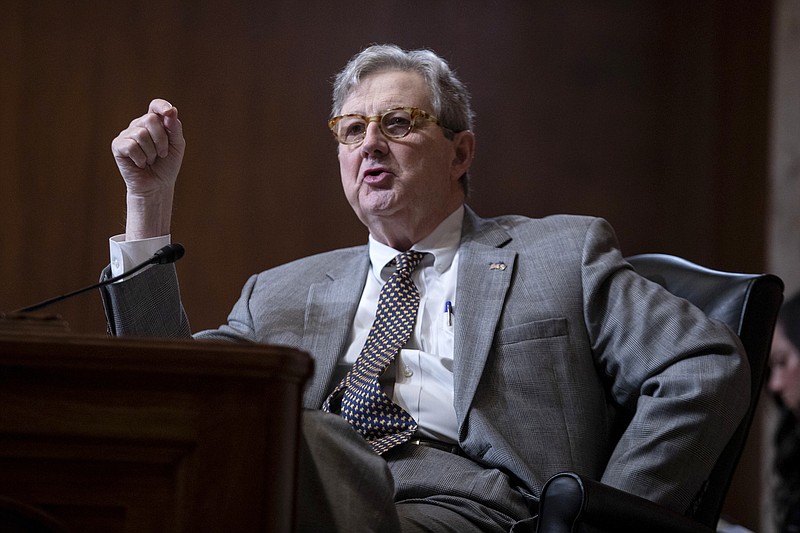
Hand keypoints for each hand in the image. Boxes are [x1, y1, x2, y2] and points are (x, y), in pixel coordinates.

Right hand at [111, 99, 185, 239]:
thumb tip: (171, 111)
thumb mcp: (176, 145)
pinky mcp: (118, 146)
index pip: (155, 106)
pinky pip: (131, 146)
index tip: (169, 112)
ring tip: (150, 160)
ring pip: (141, 134)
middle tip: (162, 154)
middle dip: (161, 140)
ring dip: (151, 152)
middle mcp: (139, 125)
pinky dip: (141, 158)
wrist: (157, 185)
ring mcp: (127, 134)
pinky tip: (140, 164)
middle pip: (151, 120)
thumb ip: (175, 128)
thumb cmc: (167, 165)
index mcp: (154, 123)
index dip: (161, 106)